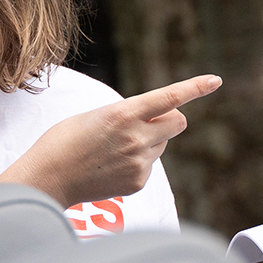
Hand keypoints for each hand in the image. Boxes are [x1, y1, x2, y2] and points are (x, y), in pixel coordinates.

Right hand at [0, 74, 221, 205]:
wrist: (47, 178)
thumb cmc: (63, 140)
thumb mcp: (94, 116)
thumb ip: (127, 116)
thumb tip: (156, 125)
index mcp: (123, 114)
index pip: (169, 97)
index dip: (195, 87)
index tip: (215, 80)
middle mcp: (136, 138)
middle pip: (178, 123)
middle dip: (169, 120)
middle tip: (147, 123)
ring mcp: (139, 162)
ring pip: (162, 144)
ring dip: (148, 142)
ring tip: (113, 149)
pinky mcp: (138, 182)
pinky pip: (150, 164)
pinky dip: (136, 162)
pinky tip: (110, 166)